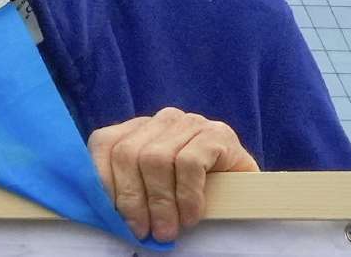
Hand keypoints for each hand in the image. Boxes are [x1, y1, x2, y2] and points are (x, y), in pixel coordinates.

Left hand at [87, 107, 257, 241]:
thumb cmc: (192, 195)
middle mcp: (162, 119)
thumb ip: (129, 189)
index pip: (104, 143)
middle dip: (132, 199)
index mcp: (138, 128)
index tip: (112, 217)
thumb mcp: (153, 188)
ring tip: (167, 230)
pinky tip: (191, 217)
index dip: (104, 182)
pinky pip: (189, 164)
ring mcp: (190, 123)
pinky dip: (187, 196)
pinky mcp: (217, 133)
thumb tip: (103, 212)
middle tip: (143, 231)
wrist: (247, 192)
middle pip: (127, 153)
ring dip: (159, 203)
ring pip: (155, 159)